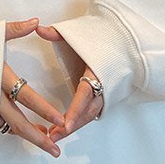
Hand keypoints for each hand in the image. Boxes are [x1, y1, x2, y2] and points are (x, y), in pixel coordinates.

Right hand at [0, 18, 65, 157]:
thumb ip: (16, 29)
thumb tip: (35, 21)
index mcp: (0, 76)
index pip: (27, 97)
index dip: (45, 110)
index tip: (60, 120)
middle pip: (18, 123)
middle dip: (39, 138)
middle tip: (55, 150)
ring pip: (8, 126)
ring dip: (26, 134)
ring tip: (44, 138)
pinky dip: (11, 127)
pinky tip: (20, 127)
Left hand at [35, 24, 103, 142]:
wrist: (127, 44)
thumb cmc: (103, 39)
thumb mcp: (79, 34)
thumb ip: (58, 33)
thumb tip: (38, 27)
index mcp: (98, 70)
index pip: (85, 93)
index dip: (75, 109)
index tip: (65, 122)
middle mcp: (104, 86)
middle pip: (87, 111)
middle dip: (71, 125)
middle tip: (53, 135)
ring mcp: (106, 94)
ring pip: (89, 115)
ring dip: (72, 126)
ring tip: (53, 136)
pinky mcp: (105, 98)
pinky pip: (91, 113)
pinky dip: (78, 121)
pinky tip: (64, 128)